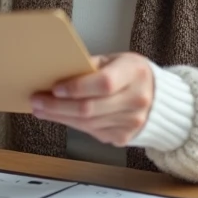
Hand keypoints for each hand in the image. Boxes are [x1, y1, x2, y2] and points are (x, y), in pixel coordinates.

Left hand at [30, 53, 154, 146]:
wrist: (160, 99)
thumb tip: (57, 73)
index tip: (55, 88)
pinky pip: (92, 132)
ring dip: (59, 117)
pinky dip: (72, 124)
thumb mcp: (115, 60)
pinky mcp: (124, 137)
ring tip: (41, 109)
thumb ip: (90, 66)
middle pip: (90, 108)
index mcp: (135, 73)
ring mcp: (132, 122)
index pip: (104, 83)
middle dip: (58, 106)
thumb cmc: (131, 74)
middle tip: (37, 101)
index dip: (77, 87)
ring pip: (87, 124)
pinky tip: (59, 116)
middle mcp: (137, 100)